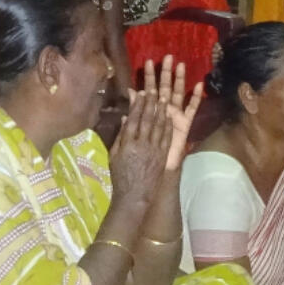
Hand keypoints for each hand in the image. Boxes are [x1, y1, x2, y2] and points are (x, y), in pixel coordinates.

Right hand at [109, 77, 172, 208]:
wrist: (134, 195)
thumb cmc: (120, 176)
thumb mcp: (114, 155)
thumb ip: (121, 136)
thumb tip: (125, 118)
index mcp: (127, 143)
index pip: (133, 119)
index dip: (137, 105)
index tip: (140, 93)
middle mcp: (141, 144)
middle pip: (147, 119)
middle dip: (151, 103)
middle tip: (153, 89)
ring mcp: (154, 150)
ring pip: (159, 126)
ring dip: (161, 111)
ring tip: (163, 98)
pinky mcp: (162, 156)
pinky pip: (166, 137)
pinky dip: (167, 126)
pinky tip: (169, 116)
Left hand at [144, 56, 202, 170]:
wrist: (157, 166)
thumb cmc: (145, 148)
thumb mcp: (137, 127)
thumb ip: (135, 109)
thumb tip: (130, 92)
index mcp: (151, 110)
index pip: (149, 90)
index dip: (148, 77)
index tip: (147, 62)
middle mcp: (164, 109)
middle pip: (165, 88)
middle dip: (165, 73)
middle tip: (167, 57)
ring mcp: (176, 115)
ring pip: (178, 94)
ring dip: (180, 80)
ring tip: (181, 65)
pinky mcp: (185, 123)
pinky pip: (192, 108)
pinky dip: (196, 97)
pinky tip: (199, 84)